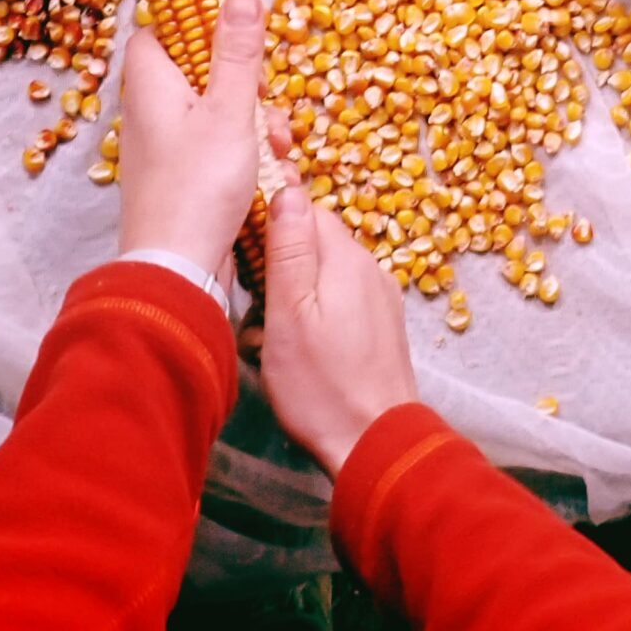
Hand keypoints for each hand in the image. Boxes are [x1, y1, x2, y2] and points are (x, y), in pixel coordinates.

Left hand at [118, 0, 267, 281]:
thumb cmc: (198, 184)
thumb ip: (238, 50)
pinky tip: (273, 171)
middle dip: (242, 80)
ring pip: (215, 110)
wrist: (177, 271)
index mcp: (151, 85)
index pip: (157, 31)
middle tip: (263, 95)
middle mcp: (151, 113)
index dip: (192, 22)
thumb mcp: (229, 109)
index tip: (232, 29)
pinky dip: (246, 151)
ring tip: (277, 144)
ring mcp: (166, 149)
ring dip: (253, 121)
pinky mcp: (183, 179)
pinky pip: (217, 146)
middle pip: (197, 70)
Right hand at [259, 184, 417, 476]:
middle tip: (255, 308)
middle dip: (282, 265)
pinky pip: (343, 301)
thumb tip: (287, 187)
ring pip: (327, 275)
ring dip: (296, 296)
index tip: (245, 256)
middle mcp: (371, 267)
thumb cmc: (321, 384)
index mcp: (347, 257)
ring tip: (271, 339)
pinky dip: (317, 316)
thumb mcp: (290, 314)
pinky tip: (300, 351)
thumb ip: (289, 250)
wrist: (377, 442)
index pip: (306, 210)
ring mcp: (382, 296)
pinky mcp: (384, 326)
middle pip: (317, 242)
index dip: (272, 225)